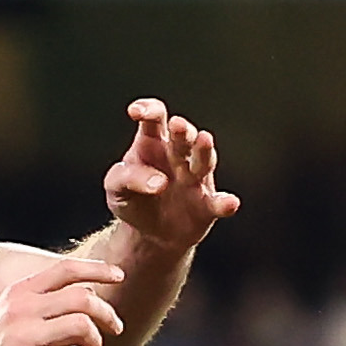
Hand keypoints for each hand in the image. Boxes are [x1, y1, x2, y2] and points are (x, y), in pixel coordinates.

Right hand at [0, 252, 122, 345]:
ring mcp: (24, 336)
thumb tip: (89, 302)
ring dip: (98, 339)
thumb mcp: (10, 320)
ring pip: (82, 324)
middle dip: (107, 312)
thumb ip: (42, 307)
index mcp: (17, 293)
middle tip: (116, 328)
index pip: (64, 269)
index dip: (97, 269)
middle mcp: (20, 309)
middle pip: (82, 297)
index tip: (119, 275)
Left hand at [101, 98, 237, 257]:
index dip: (148, 110)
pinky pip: (218, 202)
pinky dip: (225, 203)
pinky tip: (229, 203)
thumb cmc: (133, 202)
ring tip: (204, 140)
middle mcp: (178, 156)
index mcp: (153, 143)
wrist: (149, 236)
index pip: (154, 118)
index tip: (137, 112)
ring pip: (203, 160)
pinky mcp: (207, 205)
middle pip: (183, 137)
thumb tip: (156, 182)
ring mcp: (195, 179)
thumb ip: (127, 178)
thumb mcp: (115, 189)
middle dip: (182, 130)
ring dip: (204, 150)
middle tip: (177, 125)